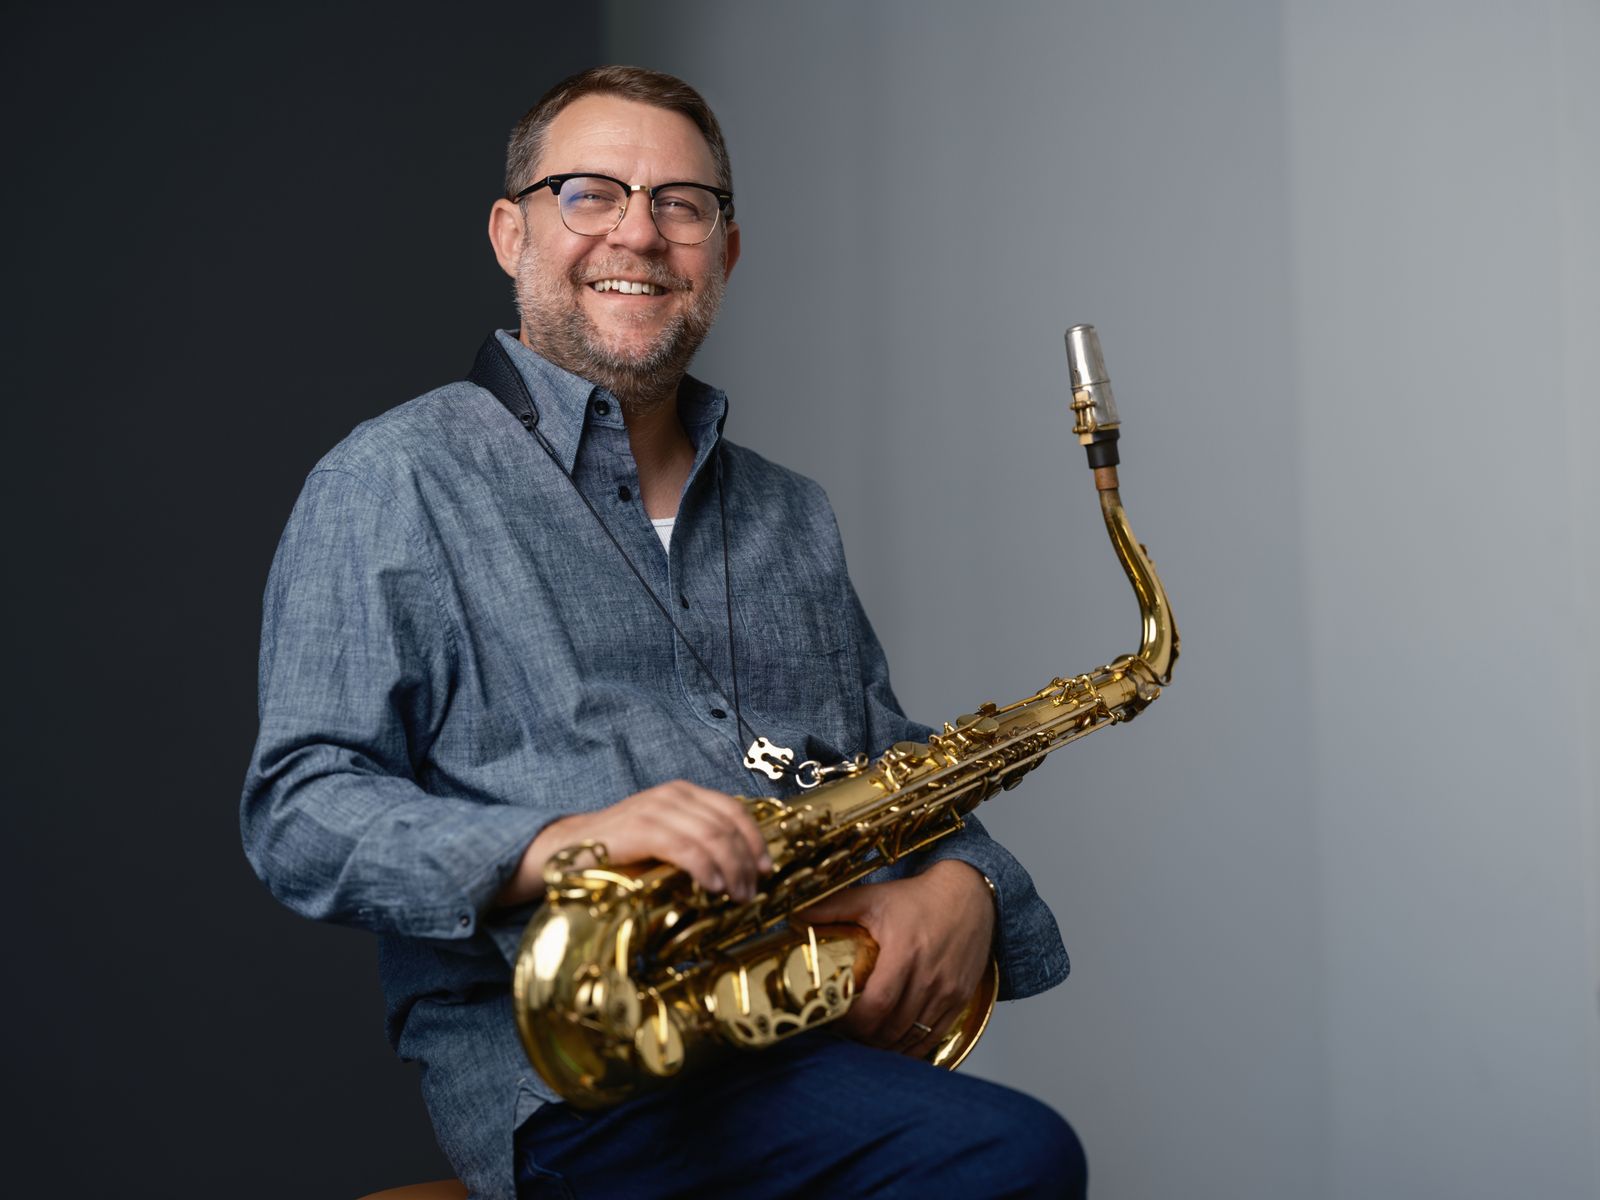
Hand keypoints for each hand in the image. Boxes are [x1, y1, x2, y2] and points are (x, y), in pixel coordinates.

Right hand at [494, 781, 771, 906]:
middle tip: (751, 893)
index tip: (766, 870)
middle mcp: (673, 794)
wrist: (565, 852)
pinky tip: (713, 888)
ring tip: (737, 896)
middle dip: (746, 861)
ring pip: (713, 836)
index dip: (755, 840)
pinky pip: (686, 848)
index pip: (735, 810)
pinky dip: (706, 869)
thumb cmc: (619, 853)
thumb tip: (739, 871)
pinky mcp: (640, 828)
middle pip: (728, 824)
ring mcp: (656, 808)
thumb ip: (695, 843)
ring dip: (732, 870)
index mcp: (684, 794)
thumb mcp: (664, 841)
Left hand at [795, 859, 995, 1058]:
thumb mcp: (873, 897)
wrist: (968, 893)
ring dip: (887, 1046)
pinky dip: (913, 1046)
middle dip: (865, 1039)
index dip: (853, 1022)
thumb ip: (833, 907)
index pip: (876, 1004)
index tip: (835, 1021)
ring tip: (865, 1042)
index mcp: (905, 952)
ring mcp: (948, 990)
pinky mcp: (961, 998)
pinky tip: (894, 1044)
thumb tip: (794, 915)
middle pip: (892, 1027)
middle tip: (845, 1036)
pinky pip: (935, 1036)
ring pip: (913, 1037)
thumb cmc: (918, 897)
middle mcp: (929, 976)